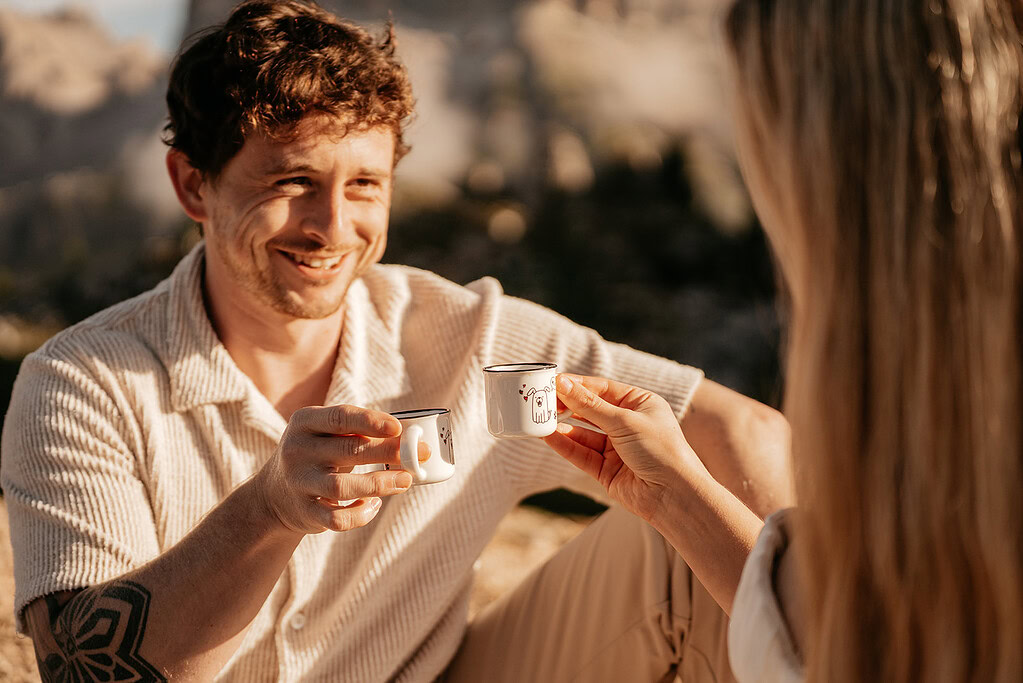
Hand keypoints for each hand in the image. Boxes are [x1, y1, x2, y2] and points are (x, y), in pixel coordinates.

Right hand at [254, 404, 417, 534]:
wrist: (275, 493)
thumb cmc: (318, 455)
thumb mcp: (327, 434)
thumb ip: (360, 433)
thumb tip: (412, 439)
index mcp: (304, 422)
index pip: (340, 418)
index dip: (371, 422)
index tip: (398, 428)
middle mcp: (297, 450)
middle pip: (347, 451)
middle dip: (388, 452)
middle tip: (419, 455)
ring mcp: (299, 483)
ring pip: (342, 487)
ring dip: (379, 484)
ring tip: (405, 480)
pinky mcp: (305, 512)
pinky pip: (337, 519)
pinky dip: (360, 514)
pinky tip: (374, 505)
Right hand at [543, 374, 707, 522]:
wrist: (675, 496)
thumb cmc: (661, 450)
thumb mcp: (625, 421)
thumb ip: (590, 406)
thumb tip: (564, 384)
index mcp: (640, 404)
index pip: (602, 389)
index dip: (577, 385)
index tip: (553, 381)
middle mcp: (628, 424)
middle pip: (589, 410)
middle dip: (566, 405)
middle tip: (541, 399)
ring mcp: (616, 448)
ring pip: (582, 433)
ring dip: (562, 426)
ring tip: (539, 418)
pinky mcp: (606, 470)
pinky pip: (581, 454)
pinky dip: (564, 444)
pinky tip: (548, 435)